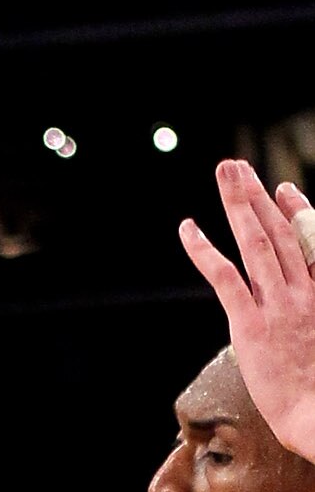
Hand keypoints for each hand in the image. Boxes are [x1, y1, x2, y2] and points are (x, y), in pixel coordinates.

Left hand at [177, 159, 314, 464]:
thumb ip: (310, 311)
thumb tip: (301, 306)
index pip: (309, 240)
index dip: (296, 209)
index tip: (283, 187)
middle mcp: (303, 291)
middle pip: (278, 231)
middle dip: (256, 195)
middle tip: (236, 166)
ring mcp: (278, 305)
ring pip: (256, 241)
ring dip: (238, 203)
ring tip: (225, 171)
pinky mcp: (251, 324)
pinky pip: (225, 277)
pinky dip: (204, 250)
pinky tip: (188, 228)